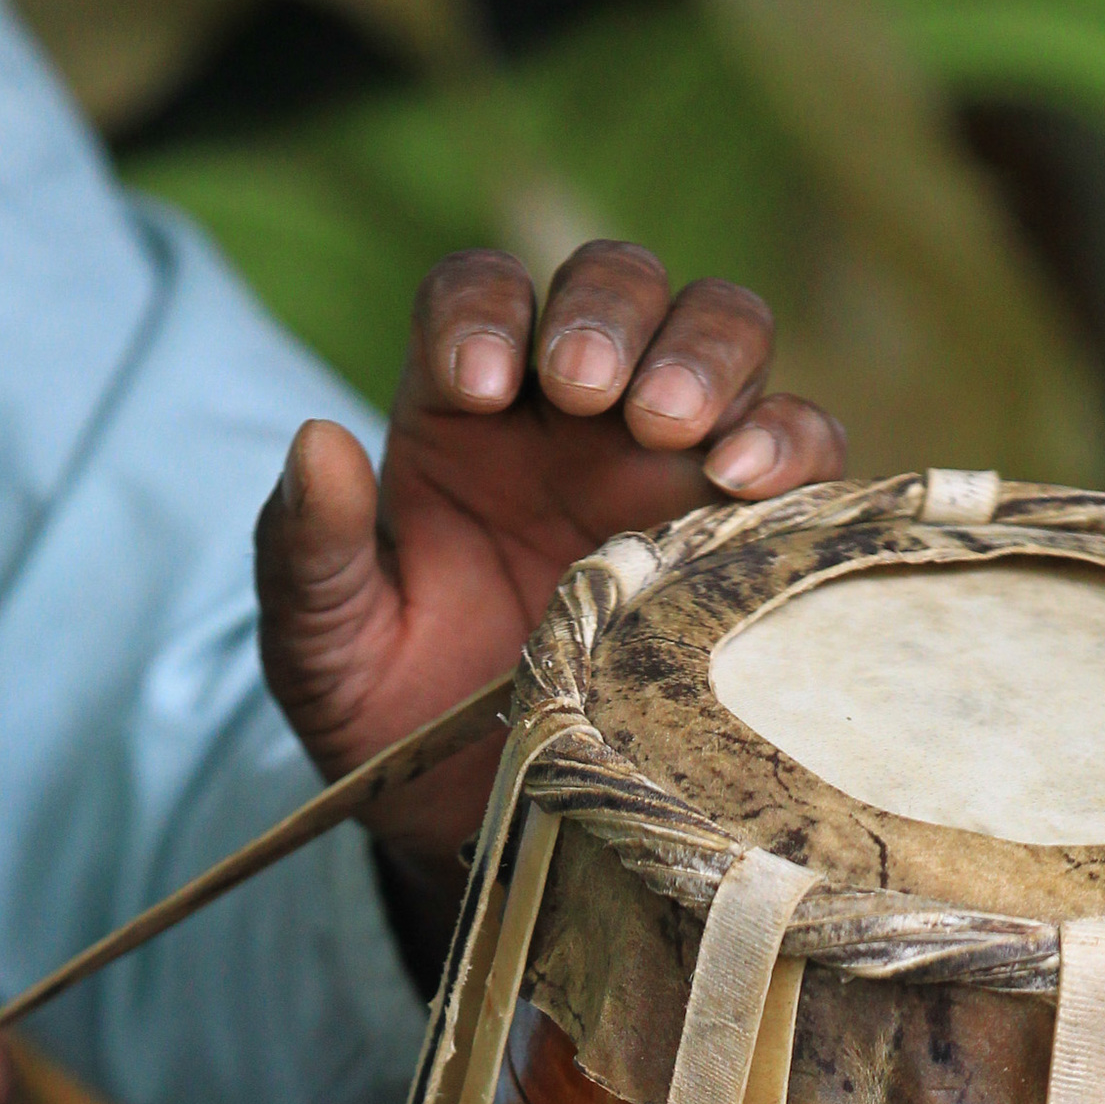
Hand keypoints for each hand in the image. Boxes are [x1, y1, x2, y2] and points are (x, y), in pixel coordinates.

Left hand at [255, 240, 845, 875]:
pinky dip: (790, 441)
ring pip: (723, 335)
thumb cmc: (392, 716)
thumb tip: (319, 443)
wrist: (474, 820)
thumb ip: (305, 549)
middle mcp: (575, 415)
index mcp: (464, 412)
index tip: (473, 386)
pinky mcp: (741, 533)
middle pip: (619, 284)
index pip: (480, 294)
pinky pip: (799, 451)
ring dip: (705, 357)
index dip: (484, 309)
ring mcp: (669, 464)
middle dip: (610, 311)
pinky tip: (747, 482)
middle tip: (588, 391)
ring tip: (671, 427)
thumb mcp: (320, 645)